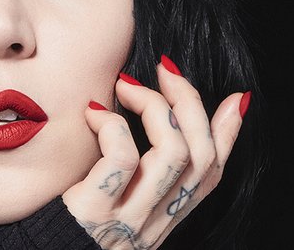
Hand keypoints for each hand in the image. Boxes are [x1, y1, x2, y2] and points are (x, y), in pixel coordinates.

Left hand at [62, 56, 248, 248]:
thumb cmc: (61, 222)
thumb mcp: (110, 200)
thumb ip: (136, 171)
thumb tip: (160, 126)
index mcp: (159, 219)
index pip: (211, 176)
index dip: (228, 134)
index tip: (232, 98)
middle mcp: (151, 224)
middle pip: (200, 157)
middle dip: (189, 102)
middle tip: (165, 70)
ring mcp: (126, 220)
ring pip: (174, 152)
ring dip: (153, 105)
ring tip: (125, 84)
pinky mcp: (95, 212)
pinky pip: (123, 156)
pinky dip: (112, 124)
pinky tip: (91, 113)